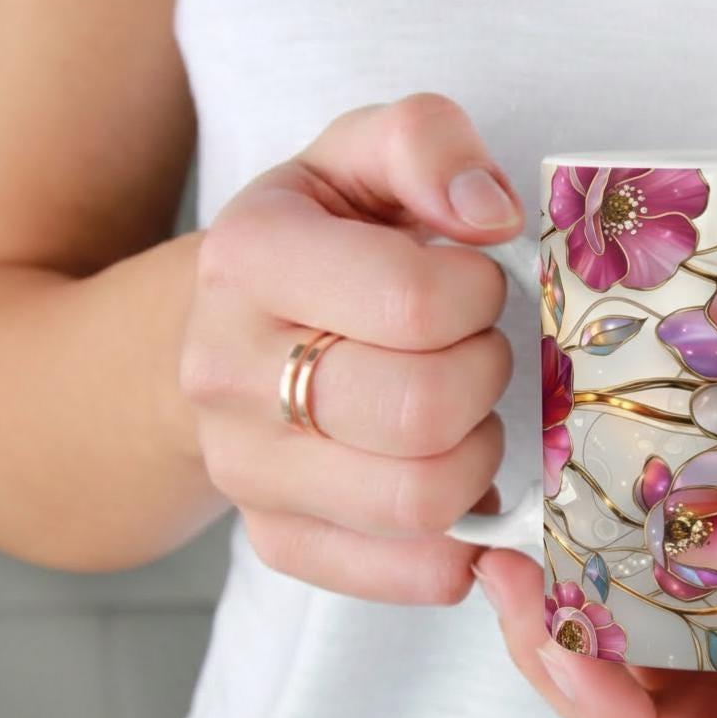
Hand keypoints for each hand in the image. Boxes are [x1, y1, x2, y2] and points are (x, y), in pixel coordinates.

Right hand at [181, 93, 523, 602]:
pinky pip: (406, 574)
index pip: (414, 302)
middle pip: (421, 413)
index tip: (471, 284)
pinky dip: (464, 541)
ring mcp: (247, 471)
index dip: (478, 294)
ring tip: (464, 414)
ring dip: (480, 454)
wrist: (226, 333)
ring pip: (421, 502)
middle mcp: (227, 373)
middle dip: (485, 376)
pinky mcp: (280, 540)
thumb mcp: (357, 158)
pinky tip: (464, 489)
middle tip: (475, 351)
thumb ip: (425, 143)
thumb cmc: (317, 245)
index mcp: (249, 258)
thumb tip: (490, 214)